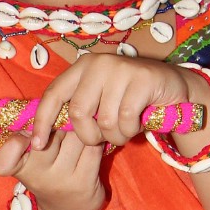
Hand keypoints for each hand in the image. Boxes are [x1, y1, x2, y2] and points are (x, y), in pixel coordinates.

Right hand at [0, 125, 105, 209]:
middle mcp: (37, 176)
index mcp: (18, 168)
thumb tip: (57, 105)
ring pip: (75, 135)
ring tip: (77, 141)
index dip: (12, 146)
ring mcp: (62, 180)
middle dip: (60, 125)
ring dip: (80, 132)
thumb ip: (32, 135)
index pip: (4, 160)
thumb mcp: (30, 160)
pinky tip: (91, 146)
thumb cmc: (47, 175)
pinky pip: (93, 146)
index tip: (21, 139)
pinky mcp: (84, 182)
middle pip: (52, 130)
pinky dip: (94, 141)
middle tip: (61, 136)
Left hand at [26, 52, 209, 151]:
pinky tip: (137, 124)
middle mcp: (97, 64)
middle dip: (88, 136)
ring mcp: (120, 68)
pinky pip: (126, 119)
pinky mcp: (142, 79)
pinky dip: (130, 131)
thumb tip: (40, 137)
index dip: (43, 122)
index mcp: (81, 68)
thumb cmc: (129, 100)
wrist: (171, 88)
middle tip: (101, 139)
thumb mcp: (99, 104)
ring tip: (123, 131)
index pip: (53, 95)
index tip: (37, 146)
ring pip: (104, 120)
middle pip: (78, 112)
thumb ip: (77, 113)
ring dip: (114, 137)